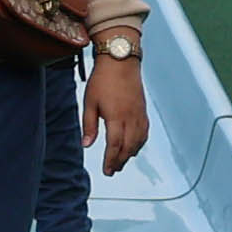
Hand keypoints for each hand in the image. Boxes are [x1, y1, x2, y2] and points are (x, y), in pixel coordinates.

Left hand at [85, 51, 149, 174]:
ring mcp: (139, 114)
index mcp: (116, 116)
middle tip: (112, 170)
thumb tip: (86, 145)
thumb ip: (88, 125)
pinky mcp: (143, 110)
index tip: (106, 171)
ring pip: (138, 141)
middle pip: (128, 147)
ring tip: (121, 161)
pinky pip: (144, 132)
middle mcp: (131, 118)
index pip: (115, 145)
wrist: (121, 61)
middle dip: (120, 160)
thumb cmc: (102, 80)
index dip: (111, 160)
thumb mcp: (89, 102)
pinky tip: (133, 146)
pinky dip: (139, 143)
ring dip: (130, 153)